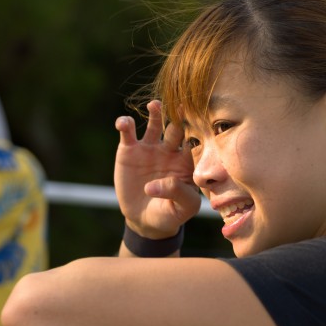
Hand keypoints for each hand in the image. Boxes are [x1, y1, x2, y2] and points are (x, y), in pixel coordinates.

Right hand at [114, 100, 200, 237]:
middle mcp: (170, 149)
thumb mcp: (182, 209)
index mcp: (188, 160)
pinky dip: (124, 125)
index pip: (196, 141)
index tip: (202, 119)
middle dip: (179, 116)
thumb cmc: (171, 213)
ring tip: (155, 105)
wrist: (146, 220)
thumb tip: (154, 185)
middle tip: (181, 105)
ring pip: (154, 124)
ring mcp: (150, 148)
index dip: (198, 130)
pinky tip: (123, 123)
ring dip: (155, 113)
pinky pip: (127, 134)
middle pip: (176, 128)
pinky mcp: (129, 150)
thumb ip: (177, 193)